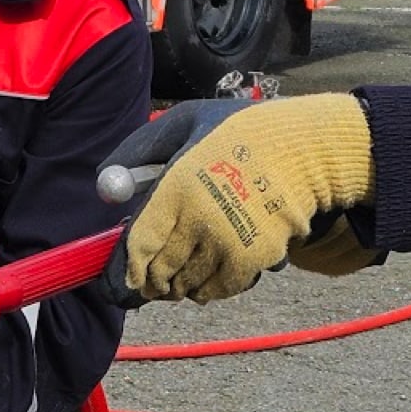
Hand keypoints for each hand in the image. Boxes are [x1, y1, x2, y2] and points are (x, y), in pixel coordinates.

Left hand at [100, 94, 373, 304]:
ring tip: (181, 276)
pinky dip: (210, 287)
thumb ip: (140, 151)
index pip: (138, 244)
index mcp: (178, 183)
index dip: (125, 271)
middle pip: (160, 272)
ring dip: (180, 286)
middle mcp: (201, 217)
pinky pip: (219, 289)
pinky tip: (212, 270)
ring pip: (188, 286)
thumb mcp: (183, 122)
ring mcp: (230, 241)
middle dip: (152, 284)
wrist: (304, 149)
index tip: (123, 282)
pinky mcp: (255, 259)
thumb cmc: (237, 131)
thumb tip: (105, 187)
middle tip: (151, 284)